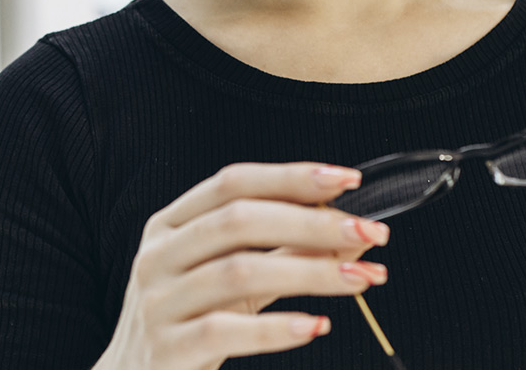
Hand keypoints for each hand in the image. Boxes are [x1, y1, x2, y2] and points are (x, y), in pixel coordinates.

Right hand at [91, 162, 389, 369]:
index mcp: (169, 226)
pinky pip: (225, 331)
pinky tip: (315, 326)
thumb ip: (283, 252)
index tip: (347, 180)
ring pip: (238, 272)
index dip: (290, 177)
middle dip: (311, 221)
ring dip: (310, 271)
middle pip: (237, 221)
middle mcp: (158, 256)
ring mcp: (157, 302)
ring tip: (360, 279)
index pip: (231, 183)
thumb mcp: (230, 282)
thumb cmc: (186, 324)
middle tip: (368, 231)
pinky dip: (277, 328)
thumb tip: (351, 231)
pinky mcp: (167, 349)